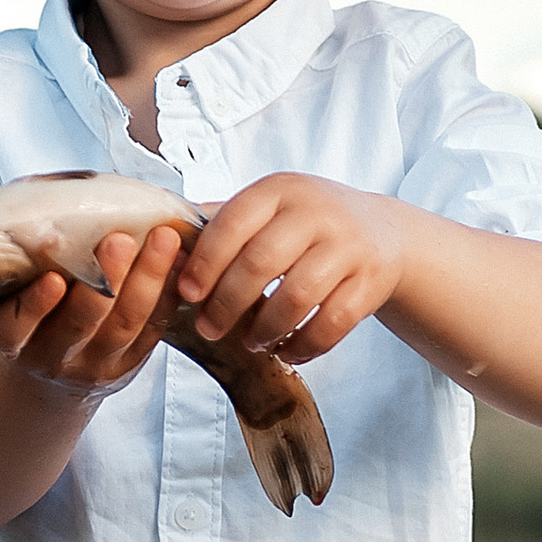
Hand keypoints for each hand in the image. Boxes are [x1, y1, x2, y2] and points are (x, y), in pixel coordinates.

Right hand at [0, 222, 188, 398]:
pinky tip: (178, 262)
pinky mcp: (126, 366)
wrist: (49, 368)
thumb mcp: (14, 292)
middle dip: (105, 280)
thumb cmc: (32, 311)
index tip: (53, 278)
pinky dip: (167, 295)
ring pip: (123, 326)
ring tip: (163, 240)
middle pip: (80, 323)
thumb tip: (51, 198)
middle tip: (120, 240)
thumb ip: (27, 260)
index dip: (35, 305)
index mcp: (12, 340)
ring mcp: (91, 366)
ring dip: (146, 280)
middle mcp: (50, 357)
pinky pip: (151, 333)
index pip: (15, 327)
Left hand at [171, 176, 406, 366]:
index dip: (205, 262)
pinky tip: (288, 351)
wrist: (382, 231)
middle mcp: (316, 212)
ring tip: (252, 341)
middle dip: (228, 303)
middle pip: (261, 263)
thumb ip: (222, 222)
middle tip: (210, 328)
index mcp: (279, 190)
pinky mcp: (372, 279)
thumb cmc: (307, 225)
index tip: (187, 292)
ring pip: (298, 296)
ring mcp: (348, 245)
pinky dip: (305, 344)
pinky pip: (334, 322)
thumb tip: (159, 236)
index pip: (233, 224)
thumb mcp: (269, 208)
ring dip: (266, 328)